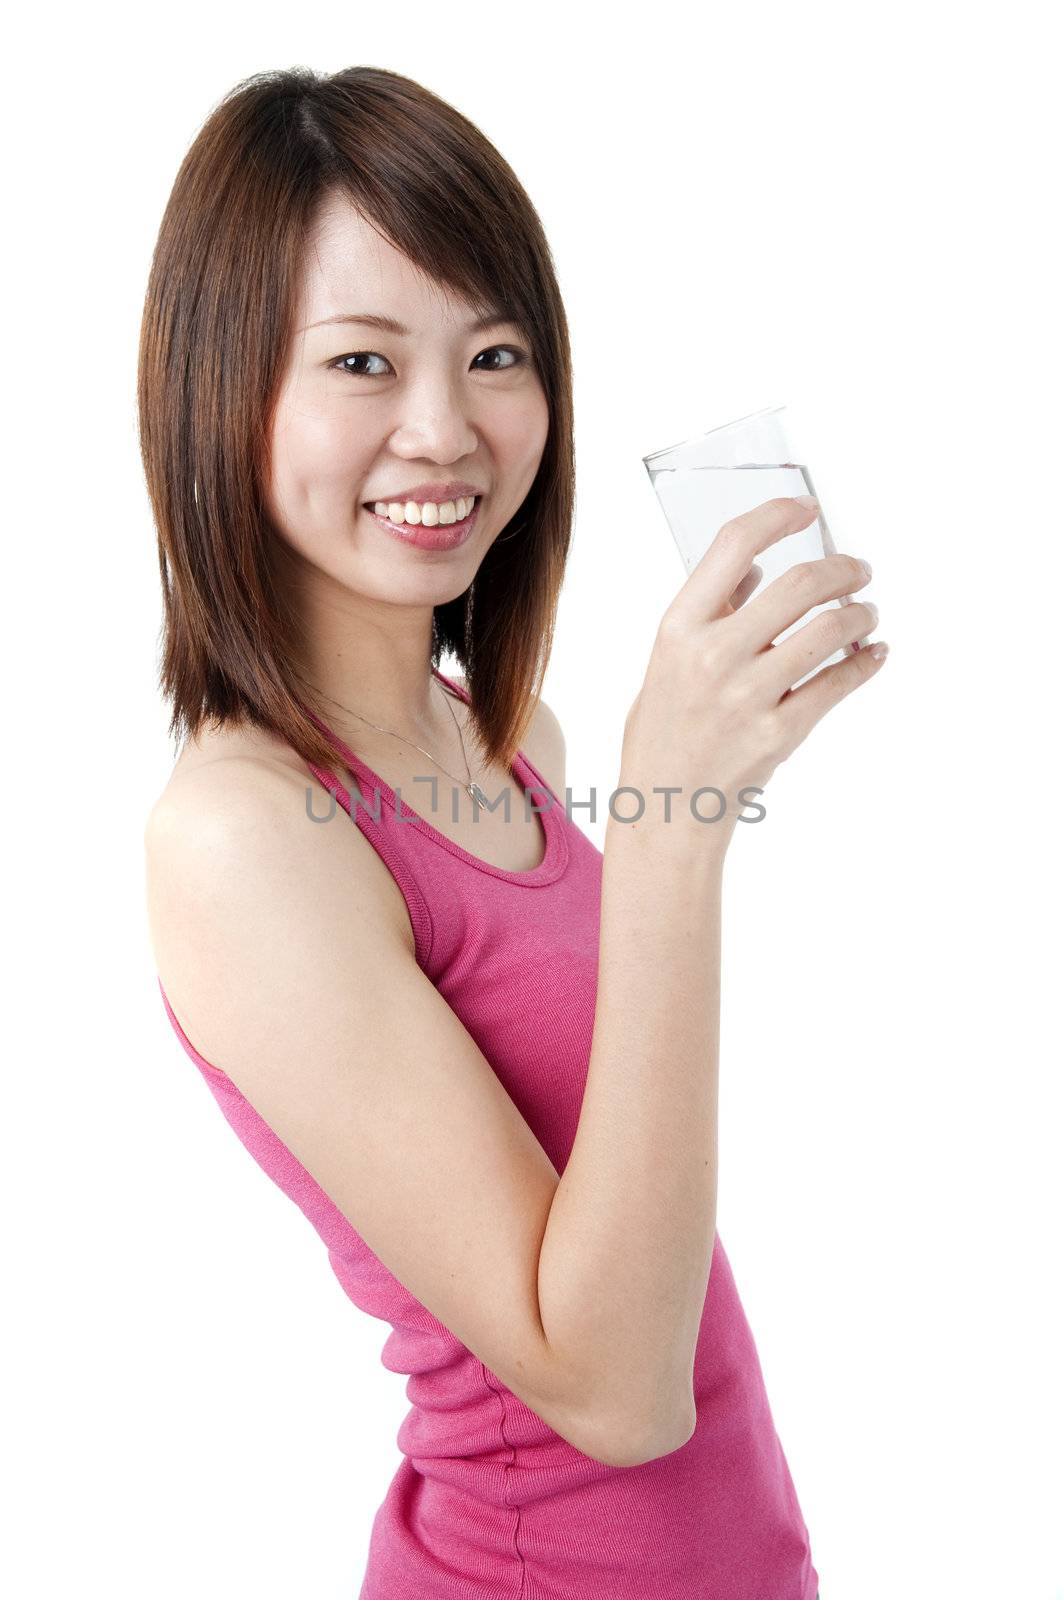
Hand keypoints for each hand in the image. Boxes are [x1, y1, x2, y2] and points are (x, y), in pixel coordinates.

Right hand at [621, 497, 885, 844]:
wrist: (666, 810)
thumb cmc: (664, 731)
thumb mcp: (667, 662)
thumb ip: (710, 613)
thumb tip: (757, 568)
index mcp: (678, 628)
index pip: (733, 544)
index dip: (778, 515)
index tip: (807, 510)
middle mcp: (712, 656)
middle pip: (799, 583)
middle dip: (843, 569)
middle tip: (858, 571)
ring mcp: (747, 696)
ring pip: (828, 630)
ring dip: (860, 614)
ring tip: (867, 615)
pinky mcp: (779, 733)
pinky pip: (838, 682)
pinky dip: (865, 662)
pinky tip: (873, 654)